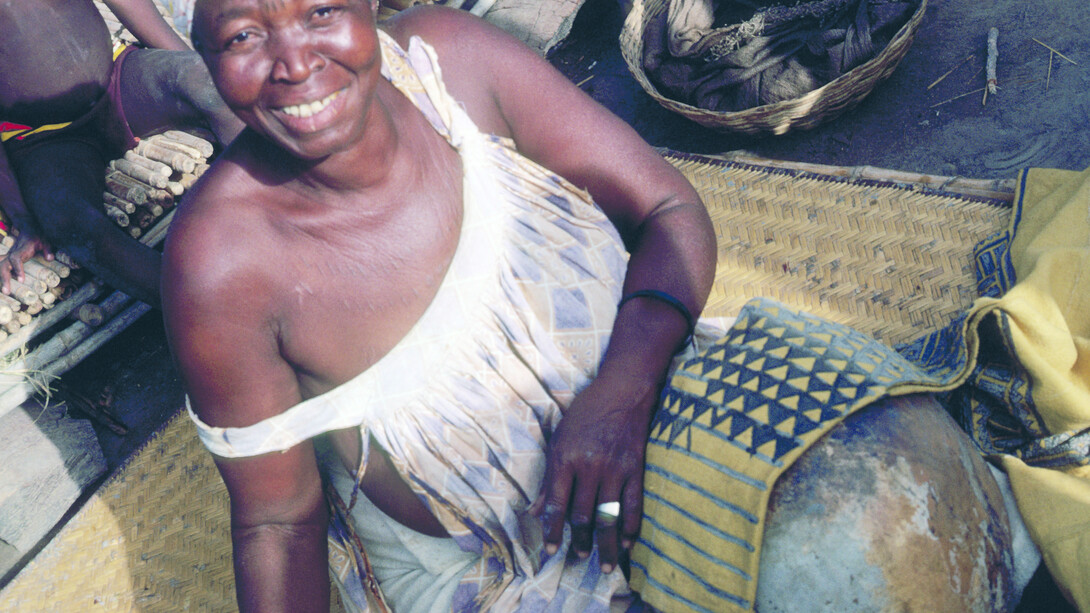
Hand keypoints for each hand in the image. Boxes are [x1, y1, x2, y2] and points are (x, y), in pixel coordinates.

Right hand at [1, 231, 51, 293]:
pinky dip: (1, 274)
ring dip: (1, 279)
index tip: (21, 280)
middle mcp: (12, 253)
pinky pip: (2, 266)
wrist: (29, 229)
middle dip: (4, 278)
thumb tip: (50, 258)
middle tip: (6, 291)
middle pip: (4, 265)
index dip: (17, 269)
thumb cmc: (38, 237)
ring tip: (5, 292)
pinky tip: (2, 284)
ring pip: (1, 266)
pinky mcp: (8, 259)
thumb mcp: (45, 241)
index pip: (15, 259)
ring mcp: (9, 256)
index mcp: (21, 250)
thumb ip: (47, 249)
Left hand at [531, 375, 657, 573]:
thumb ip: (549, 478)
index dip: (553, 531)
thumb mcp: (559, 439)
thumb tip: (535, 511)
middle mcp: (589, 467)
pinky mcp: (636, 468)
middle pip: (584, 515)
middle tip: (579, 558)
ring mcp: (615, 469)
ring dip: (606, 544)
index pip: (557, 505)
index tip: (550, 551)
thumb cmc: (585, 413)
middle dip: (581, 541)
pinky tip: (627, 542)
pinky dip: (631, 527)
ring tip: (604, 565)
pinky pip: (634, 505)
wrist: (622, 390)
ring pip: (609, 516)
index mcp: (566, 459)